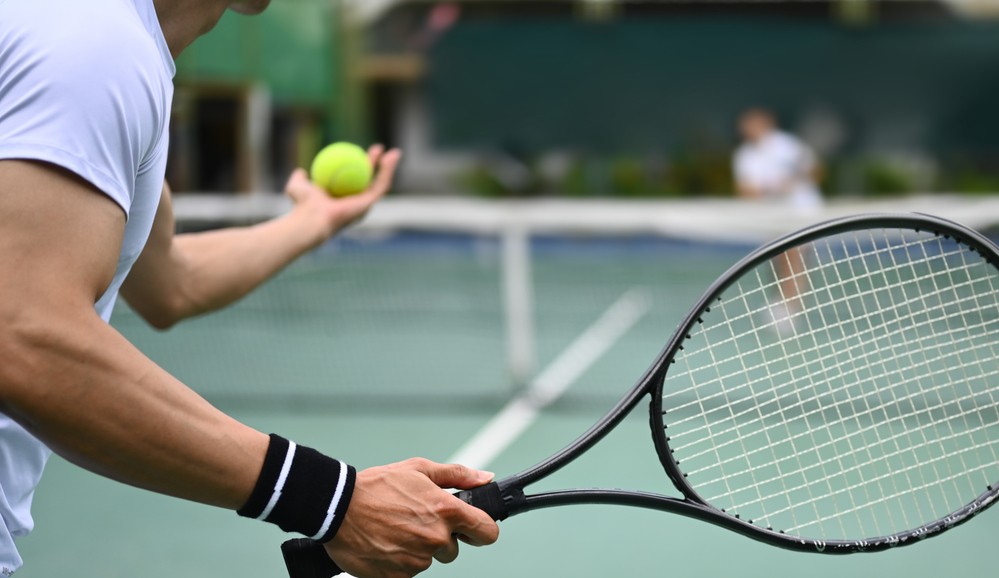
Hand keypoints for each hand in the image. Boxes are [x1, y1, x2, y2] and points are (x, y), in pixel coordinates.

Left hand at [284, 144, 401, 239]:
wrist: (311, 217)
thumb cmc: (302, 205)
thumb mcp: (297, 186)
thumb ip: (300, 179)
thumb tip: (301, 172)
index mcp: (342, 200)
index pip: (354, 179)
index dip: (359, 164)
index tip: (359, 150)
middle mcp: (355, 204)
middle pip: (370, 181)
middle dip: (377, 165)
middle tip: (377, 149)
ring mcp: (364, 206)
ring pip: (381, 183)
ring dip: (389, 167)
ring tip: (393, 152)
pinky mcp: (369, 204)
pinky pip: (381, 184)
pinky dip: (388, 170)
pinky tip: (390, 158)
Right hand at [324, 458, 499, 577]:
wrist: (337, 508)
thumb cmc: (376, 487)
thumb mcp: (418, 469)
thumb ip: (457, 475)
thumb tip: (485, 478)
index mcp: (446, 511)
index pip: (487, 532)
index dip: (482, 529)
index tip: (473, 528)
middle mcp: (435, 538)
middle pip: (453, 549)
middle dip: (438, 537)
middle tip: (414, 521)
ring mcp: (417, 560)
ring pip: (429, 560)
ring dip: (417, 548)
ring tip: (395, 529)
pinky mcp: (399, 577)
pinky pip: (409, 572)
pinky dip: (399, 561)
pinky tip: (386, 543)